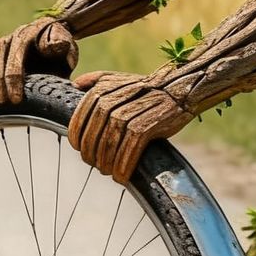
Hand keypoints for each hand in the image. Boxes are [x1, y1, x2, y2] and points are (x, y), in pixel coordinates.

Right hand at [0, 18, 77, 104]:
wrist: (55, 43)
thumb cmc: (62, 51)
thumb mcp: (68, 48)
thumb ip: (62, 46)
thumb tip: (53, 45)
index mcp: (30, 33)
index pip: (16, 55)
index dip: (14, 79)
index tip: (17, 100)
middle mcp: (13, 35)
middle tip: (4, 103)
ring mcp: (2, 42)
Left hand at [68, 72, 190, 183]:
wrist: (180, 89)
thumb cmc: (146, 90)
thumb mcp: (119, 79)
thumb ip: (96, 80)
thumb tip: (74, 84)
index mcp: (103, 89)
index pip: (79, 117)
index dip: (77, 136)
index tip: (79, 150)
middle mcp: (116, 98)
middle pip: (94, 132)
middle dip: (91, 152)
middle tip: (95, 165)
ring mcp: (133, 110)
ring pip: (111, 141)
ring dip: (107, 161)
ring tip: (108, 172)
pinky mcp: (149, 123)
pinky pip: (131, 146)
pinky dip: (124, 163)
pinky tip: (121, 176)